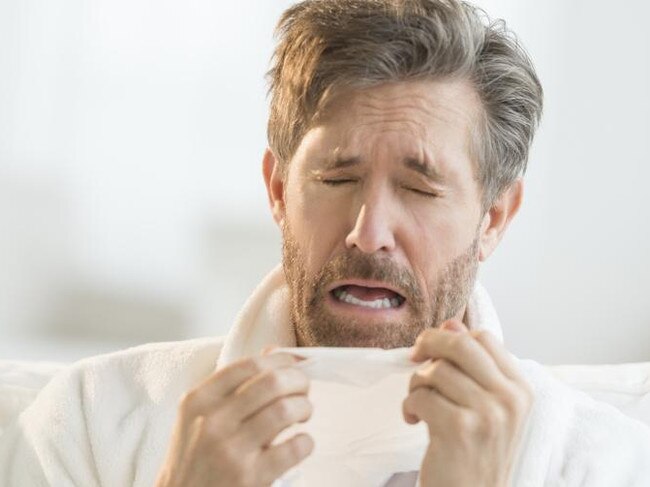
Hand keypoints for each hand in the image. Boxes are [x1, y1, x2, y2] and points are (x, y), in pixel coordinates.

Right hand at [155, 352, 313, 486]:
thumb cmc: (195, 456)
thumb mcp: (200, 415)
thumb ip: (234, 384)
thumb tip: (274, 352)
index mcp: (199, 400)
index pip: (250, 365)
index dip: (281, 360)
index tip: (294, 366)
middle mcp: (212, 422)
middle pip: (272, 382)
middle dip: (299, 381)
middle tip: (303, 390)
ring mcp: (231, 451)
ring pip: (285, 411)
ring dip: (305, 407)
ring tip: (303, 414)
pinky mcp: (251, 478)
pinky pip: (293, 448)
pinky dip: (306, 442)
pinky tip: (300, 443)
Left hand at [403, 321, 532, 486]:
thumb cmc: (474, 450)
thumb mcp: (483, 405)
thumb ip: (469, 365)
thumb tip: (449, 324)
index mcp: (519, 389)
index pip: (484, 338)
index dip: (452, 336)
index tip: (432, 349)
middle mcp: (509, 399)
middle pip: (460, 345)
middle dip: (429, 344)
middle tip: (413, 358)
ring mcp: (487, 414)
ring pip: (435, 371)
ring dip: (416, 384)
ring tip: (418, 403)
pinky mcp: (458, 429)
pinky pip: (420, 396)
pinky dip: (409, 405)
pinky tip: (414, 420)